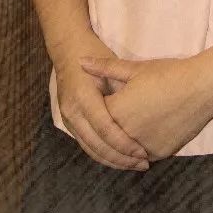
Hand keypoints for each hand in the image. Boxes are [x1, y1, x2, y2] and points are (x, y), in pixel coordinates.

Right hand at [53, 42, 150, 170]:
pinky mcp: (69, 123)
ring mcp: (68, 119)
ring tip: (134, 165)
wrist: (68, 48)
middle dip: (120, 158)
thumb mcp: (113, 67)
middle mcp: (72, 111)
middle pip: (96, 144)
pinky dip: (102, 154)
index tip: (142, 153)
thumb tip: (145, 116)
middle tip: (142, 164)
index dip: (124, 144)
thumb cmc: (95, 52)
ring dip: (112, 160)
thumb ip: (124, 91)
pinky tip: (119, 158)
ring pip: (90, 149)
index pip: (105, 129)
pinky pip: (86, 144)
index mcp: (83, 97)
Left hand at [79, 55, 212, 160]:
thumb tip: (80, 61)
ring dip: (121, 144)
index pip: (96, 115)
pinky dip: (139, 148)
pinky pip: (142, 154)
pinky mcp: (159, 153)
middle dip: (107, 128)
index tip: (102, 99)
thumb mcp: (135, 69)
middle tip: (113, 118)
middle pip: (107, 136)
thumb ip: (105, 68)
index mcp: (115, 111)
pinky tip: (144, 136)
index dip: (97, 107)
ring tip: (127, 130)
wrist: (201, 88)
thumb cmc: (167, 74)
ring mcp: (142, 147)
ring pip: (124, 150)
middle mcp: (125, 134)